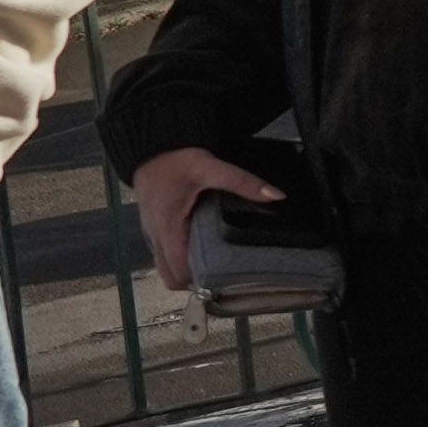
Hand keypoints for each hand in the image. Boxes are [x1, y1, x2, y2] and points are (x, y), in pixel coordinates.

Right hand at [131, 144, 264, 292]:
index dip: (200, 282)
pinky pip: (164, 252)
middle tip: (225, 277)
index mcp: (168, 229)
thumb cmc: (177, 159)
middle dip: (195, 282)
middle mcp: (156, 236)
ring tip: (218, 267)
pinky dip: (181, 257)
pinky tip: (204, 249)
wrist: (151, 144)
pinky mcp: (154, 225)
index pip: (179, 272)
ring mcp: (152, 232)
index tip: (227, 282)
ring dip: (187, 270)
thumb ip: (243, 182)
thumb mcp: (211, 167)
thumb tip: (276, 196)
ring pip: (166, 266)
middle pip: (170, 276)